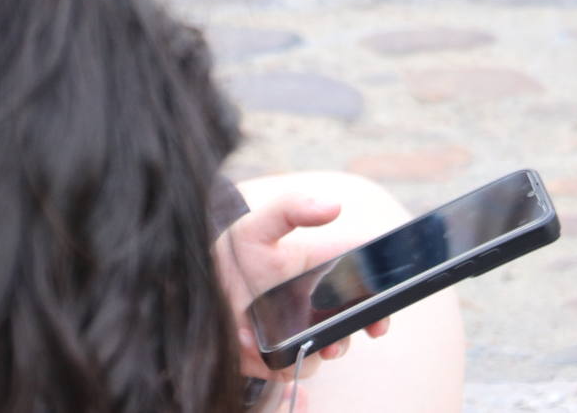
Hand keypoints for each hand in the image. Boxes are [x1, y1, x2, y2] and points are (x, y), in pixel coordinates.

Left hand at [216, 193, 391, 383]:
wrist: (194, 281)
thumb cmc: (231, 251)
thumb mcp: (257, 225)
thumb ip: (291, 208)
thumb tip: (334, 206)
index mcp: (318, 268)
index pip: (362, 277)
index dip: (379, 292)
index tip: (382, 307)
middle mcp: (313, 303)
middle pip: (352, 320)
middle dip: (358, 329)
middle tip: (353, 334)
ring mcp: (296, 331)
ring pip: (324, 350)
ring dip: (323, 350)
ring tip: (314, 344)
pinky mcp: (275, 357)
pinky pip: (288, 371)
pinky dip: (278, 365)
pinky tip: (254, 346)